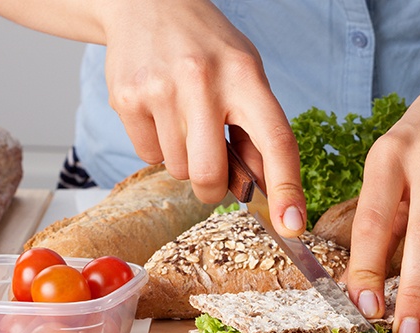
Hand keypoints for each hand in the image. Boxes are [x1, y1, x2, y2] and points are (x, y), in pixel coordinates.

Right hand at [102, 0, 305, 236]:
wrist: (146, 3)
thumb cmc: (206, 47)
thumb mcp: (245, 73)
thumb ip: (257, 128)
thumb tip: (266, 188)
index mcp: (245, 75)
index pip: (276, 140)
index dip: (288, 187)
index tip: (292, 224)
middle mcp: (203, 81)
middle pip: (210, 173)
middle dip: (213, 189)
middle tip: (214, 176)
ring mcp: (161, 89)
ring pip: (178, 169)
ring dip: (184, 160)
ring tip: (183, 120)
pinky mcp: (127, 98)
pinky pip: (147, 155)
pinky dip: (157, 147)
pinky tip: (159, 112)